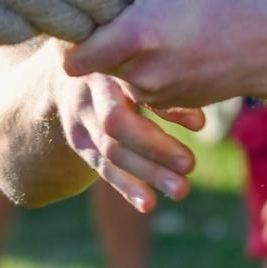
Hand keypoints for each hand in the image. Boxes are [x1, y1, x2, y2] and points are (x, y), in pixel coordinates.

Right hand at [49, 63, 203, 212]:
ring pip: (111, 151)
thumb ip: (165, 89)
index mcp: (109, 65)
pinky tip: (148, 203)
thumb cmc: (121, 64)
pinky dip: (127, 187)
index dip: (166, 108)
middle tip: (191, 165)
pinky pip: (103, 168)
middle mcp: (88, 92)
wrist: (66, 73)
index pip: (134, 87)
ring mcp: (80, 120)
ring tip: (181, 190)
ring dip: (147, 172)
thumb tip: (200, 123)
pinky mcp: (79, 143)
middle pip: (117, 125)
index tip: (200, 124)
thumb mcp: (137, 64)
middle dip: (155, 147)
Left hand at [62, 0, 266, 109]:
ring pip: (119, 73)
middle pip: (96, 62)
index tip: (83, 19)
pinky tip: (178, 44)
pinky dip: (151, 65)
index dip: (71, 37)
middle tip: (133, 12)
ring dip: (129, 52)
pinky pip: (143, 84)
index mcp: (137, 37)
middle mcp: (142, 74)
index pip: (73, 57)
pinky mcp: (171, 103)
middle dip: (105, 38)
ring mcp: (157, 95)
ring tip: (163, 25)